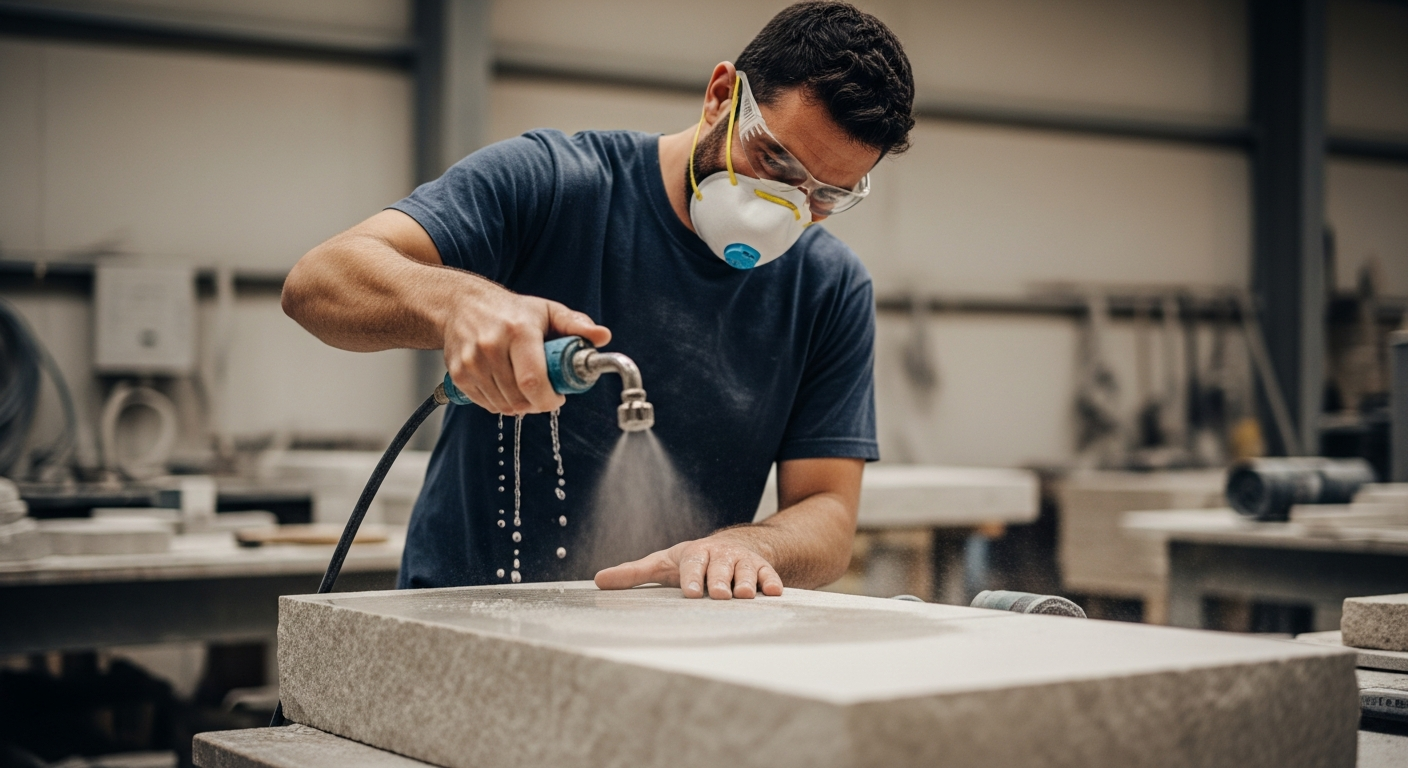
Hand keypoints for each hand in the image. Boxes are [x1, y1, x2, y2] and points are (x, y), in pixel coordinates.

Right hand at [442, 281, 609, 415]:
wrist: (462, 305)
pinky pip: (487, 405)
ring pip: (504, 406)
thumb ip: (576, 325)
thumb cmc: (512, 311)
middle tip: (545, 393)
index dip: (549, 399)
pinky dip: (501, 403)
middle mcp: (491, 346)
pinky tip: (506, 386)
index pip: (533, 381)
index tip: (558, 398)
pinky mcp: (459, 374)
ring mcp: (472, 362)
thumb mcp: (547, 311)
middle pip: (520, 398)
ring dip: (520, 405)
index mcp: (518, 331)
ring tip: (526, 388)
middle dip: (538, 403)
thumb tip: (603, 337)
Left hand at [594, 531, 784, 598]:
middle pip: (720, 567)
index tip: (690, 592)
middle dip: (720, 580)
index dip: (692, 577)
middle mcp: (719, 556)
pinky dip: (772, 582)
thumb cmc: (691, 562)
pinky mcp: (762, 569)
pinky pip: (769, 574)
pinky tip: (775, 593)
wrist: (732, 547)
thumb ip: (633, 574)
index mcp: (694, 555)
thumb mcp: (663, 564)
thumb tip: (598, 580)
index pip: (692, 564)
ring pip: (746, 570)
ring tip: (745, 596)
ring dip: (746, 582)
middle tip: (720, 595)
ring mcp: (742, 562)